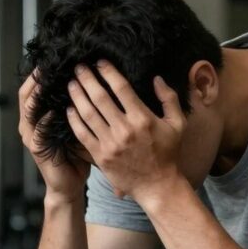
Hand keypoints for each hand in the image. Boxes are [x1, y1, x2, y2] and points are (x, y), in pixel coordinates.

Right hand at [18, 69, 90, 202]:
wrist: (69, 186)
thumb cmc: (76, 156)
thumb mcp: (77, 127)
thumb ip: (78, 109)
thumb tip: (93, 84)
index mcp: (38, 118)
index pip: (33, 89)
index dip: (39, 74)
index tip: (53, 59)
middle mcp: (30, 125)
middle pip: (25, 95)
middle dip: (35, 79)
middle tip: (47, 64)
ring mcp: (31, 138)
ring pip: (28, 110)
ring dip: (37, 95)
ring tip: (46, 81)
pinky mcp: (37, 150)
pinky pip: (39, 131)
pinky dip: (45, 120)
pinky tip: (54, 111)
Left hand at [65, 61, 184, 204]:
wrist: (158, 186)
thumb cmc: (168, 154)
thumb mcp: (177, 125)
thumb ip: (169, 99)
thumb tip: (157, 79)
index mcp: (142, 118)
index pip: (121, 88)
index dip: (108, 72)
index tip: (99, 62)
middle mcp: (124, 129)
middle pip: (100, 97)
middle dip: (87, 79)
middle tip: (78, 68)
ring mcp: (110, 143)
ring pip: (88, 114)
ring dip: (77, 96)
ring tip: (71, 84)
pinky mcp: (100, 156)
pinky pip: (83, 134)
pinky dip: (74, 120)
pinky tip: (69, 109)